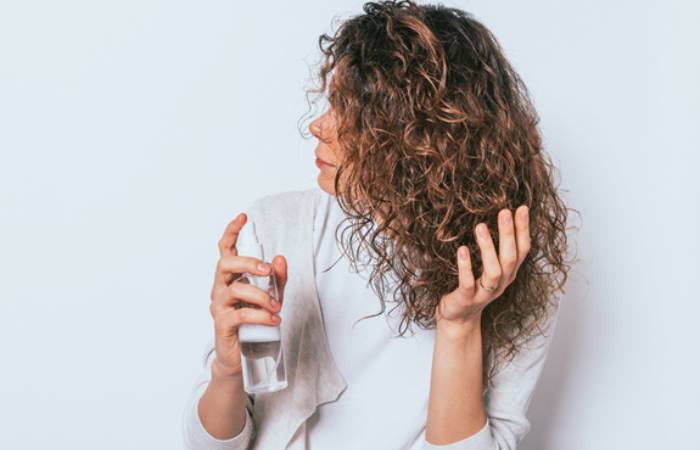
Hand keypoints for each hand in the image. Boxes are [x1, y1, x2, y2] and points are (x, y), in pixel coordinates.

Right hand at [208, 212, 287, 377]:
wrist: (244, 357)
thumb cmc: (254, 321)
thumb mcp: (271, 296)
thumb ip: (277, 278)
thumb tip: (280, 259)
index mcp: (230, 277)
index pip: (225, 249)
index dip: (231, 232)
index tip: (242, 217)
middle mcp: (220, 288)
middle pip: (225, 264)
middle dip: (248, 263)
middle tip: (267, 271)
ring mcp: (219, 306)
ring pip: (235, 289)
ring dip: (261, 295)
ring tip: (277, 306)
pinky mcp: (223, 325)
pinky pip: (240, 314)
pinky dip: (260, 315)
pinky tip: (273, 319)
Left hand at [435, 205, 530, 331]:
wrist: (458, 318)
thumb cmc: (472, 286)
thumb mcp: (488, 266)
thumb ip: (493, 247)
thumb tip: (496, 217)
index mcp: (508, 272)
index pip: (522, 250)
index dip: (523, 230)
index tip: (522, 208)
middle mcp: (500, 283)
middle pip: (510, 257)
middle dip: (509, 234)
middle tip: (504, 212)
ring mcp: (484, 293)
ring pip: (493, 271)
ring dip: (488, 248)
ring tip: (480, 227)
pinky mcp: (467, 299)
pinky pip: (468, 283)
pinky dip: (465, 266)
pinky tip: (462, 250)